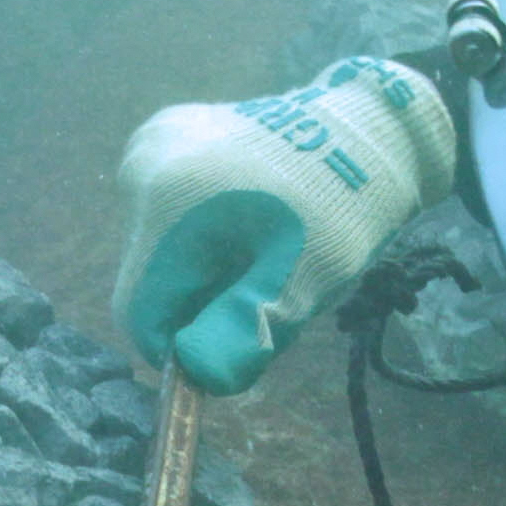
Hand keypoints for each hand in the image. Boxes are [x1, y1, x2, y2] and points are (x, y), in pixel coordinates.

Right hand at [108, 55, 458, 393]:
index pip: (140, 312)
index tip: (233, 346)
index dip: (181, 348)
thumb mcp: (307, 275)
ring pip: (159, 251)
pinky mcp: (162, 136)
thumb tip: (200, 375)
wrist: (365, 130)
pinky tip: (248, 218)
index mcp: (168, 200)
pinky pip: (166, 216)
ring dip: (203, 272)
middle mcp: (140, 167)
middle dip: (202, 302)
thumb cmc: (340, 207)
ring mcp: (148, 145)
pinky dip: (201, 235)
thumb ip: (249, 328)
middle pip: (152, 280)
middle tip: (266, 283)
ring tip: (262, 247)